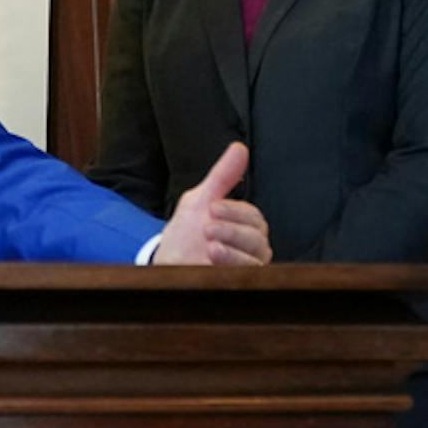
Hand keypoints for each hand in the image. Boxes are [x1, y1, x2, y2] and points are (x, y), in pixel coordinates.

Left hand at [153, 141, 272, 265]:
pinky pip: (253, 271)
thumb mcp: (199, 201)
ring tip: (209, 244)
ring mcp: (248, 264)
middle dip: (232, 228)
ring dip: (232, 244)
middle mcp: (250, 245)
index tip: (212, 208)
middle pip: (259, 233)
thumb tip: (239, 148)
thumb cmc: (184, 236)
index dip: (234, 210)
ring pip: (259, 252)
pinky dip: (234, 261)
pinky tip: (214, 256)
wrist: (168, 267)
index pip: (253, 215)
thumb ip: (222, 176)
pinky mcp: (243, 280)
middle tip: (208, 228)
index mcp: (243, 224)